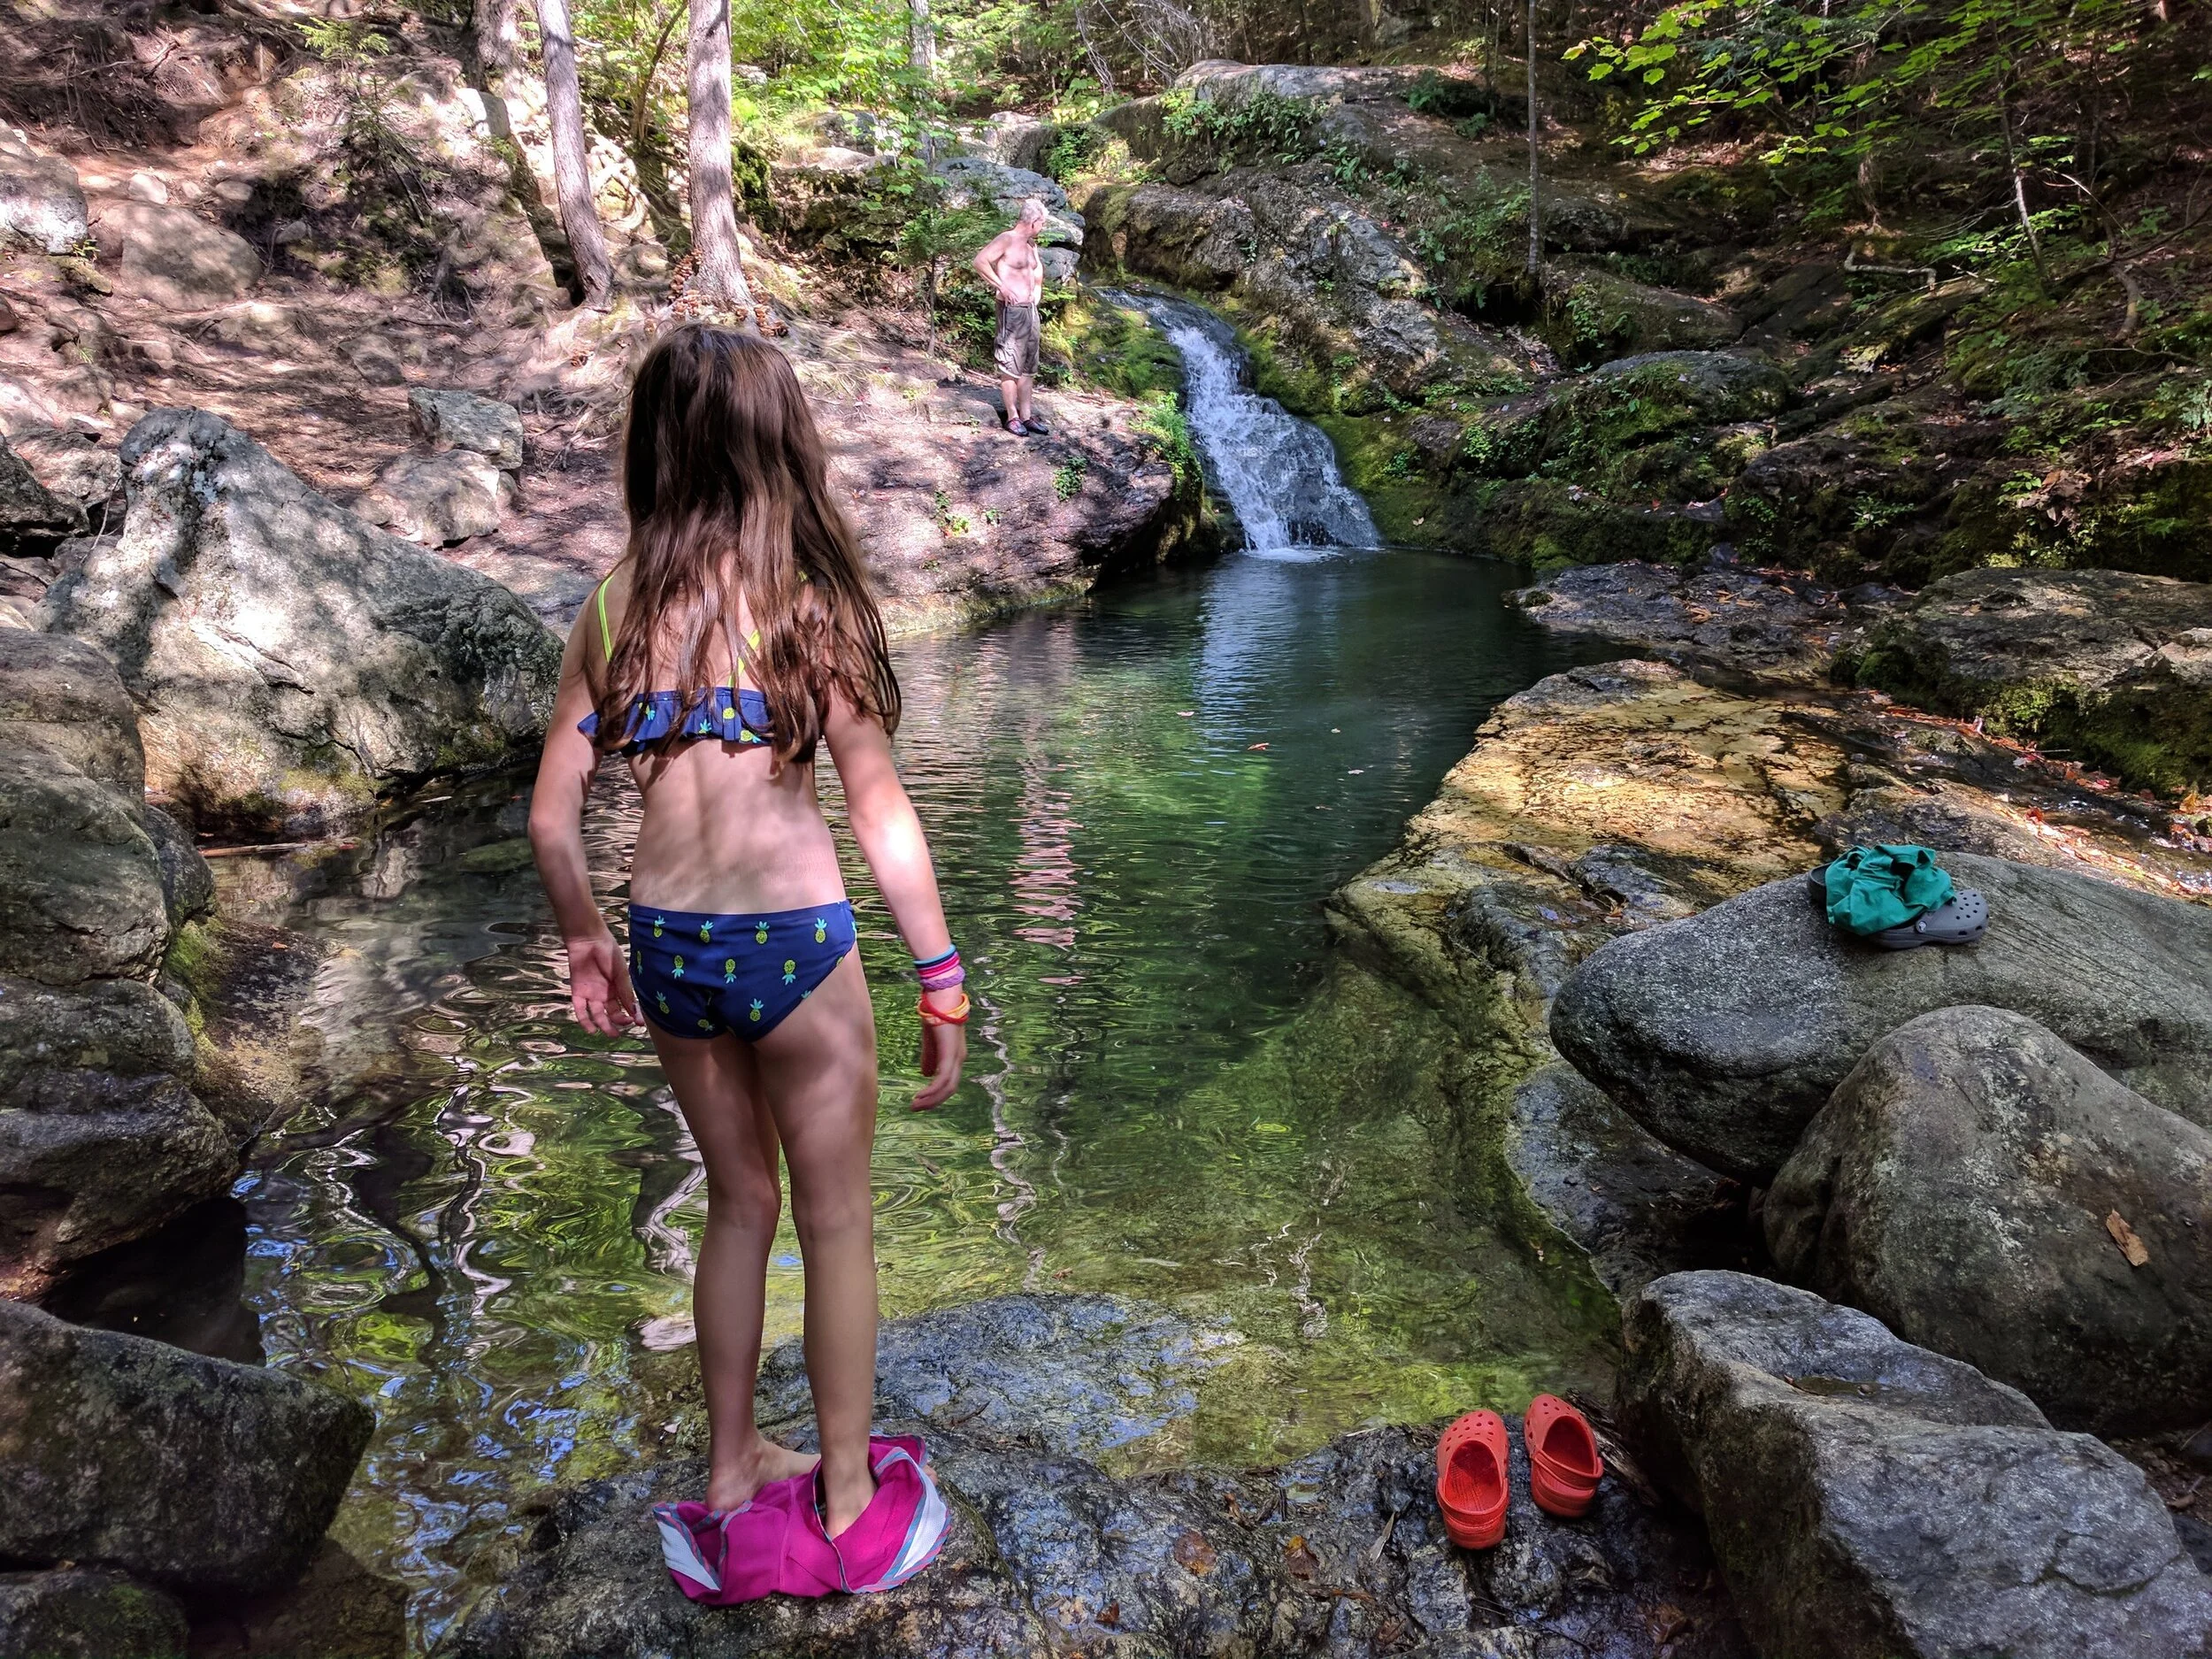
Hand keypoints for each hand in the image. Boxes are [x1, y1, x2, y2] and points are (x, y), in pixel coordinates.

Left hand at [565, 930, 638, 1035]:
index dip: (632, 1016)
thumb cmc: (608, 952)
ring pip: (597, 1014)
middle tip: (619, 1032)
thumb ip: (625, 991)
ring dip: (602, 1025)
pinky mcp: (577, 992)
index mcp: (617, 988)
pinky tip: (591, 1029)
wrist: (588, 939)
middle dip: (616, 1023)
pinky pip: (580, 1010)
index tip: (638, 1024)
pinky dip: (584, 1020)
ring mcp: (591, 994)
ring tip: (609, 1033)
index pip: (625, 1006)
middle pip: (611, 1013)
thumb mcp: (621, 972)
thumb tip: (634, 1011)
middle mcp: (605, 993)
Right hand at [913, 986, 966, 1110]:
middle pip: (949, 1089)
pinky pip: (942, 1079)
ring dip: (931, 1099)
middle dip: (933, 1101)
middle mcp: (959, 1059)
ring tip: (915, 1105)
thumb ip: (929, 1057)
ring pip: (947, 1087)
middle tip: (916, 1108)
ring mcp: (956, 1057)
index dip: (936, 1094)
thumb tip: (926, 1075)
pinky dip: (932, 1091)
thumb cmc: (936, 1016)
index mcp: (955, 1056)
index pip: (949, 1082)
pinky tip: (920, 1096)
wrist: (940, 1000)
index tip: (921, 1101)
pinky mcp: (950, 1055)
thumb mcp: (931, 1041)